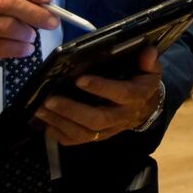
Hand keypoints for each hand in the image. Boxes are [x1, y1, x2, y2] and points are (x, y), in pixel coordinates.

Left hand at [36, 46, 162, 144]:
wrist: (145, 108)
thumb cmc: (142, 83)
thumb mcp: (151, 70)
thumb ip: (148, 61)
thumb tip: (147, 51)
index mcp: (136, 96)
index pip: (120, 94)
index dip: (101, 87)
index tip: (79, 79)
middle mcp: (122, 116)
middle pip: (97, 119)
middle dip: (72, 110)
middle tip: (50, 99)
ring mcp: (109, 130)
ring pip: (84, 133)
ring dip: (61, 122)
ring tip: (41, 108)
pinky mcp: (97, 137)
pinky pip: (77, 141)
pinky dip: (59, 134)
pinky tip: (45, 122)